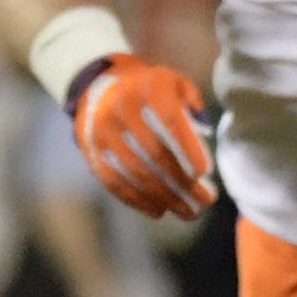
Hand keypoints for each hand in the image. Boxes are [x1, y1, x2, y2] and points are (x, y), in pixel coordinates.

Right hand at [68, 55, 213, 221]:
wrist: (100, 86)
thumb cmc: (151, 91)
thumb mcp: (175, 84)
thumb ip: (193, 105)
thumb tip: (203, 135)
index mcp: (146, 87)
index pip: (168, 119)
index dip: (187, 147)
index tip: (204, 172)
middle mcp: (119, 108)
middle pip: (153, 151)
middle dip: (181, 180)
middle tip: (205, 201)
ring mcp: (101, 131)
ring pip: (134, 171)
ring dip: (163, 196)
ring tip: (188, 212)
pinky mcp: (91, 151)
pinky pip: (112, 180)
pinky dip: (136, 199)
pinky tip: (158, 211)